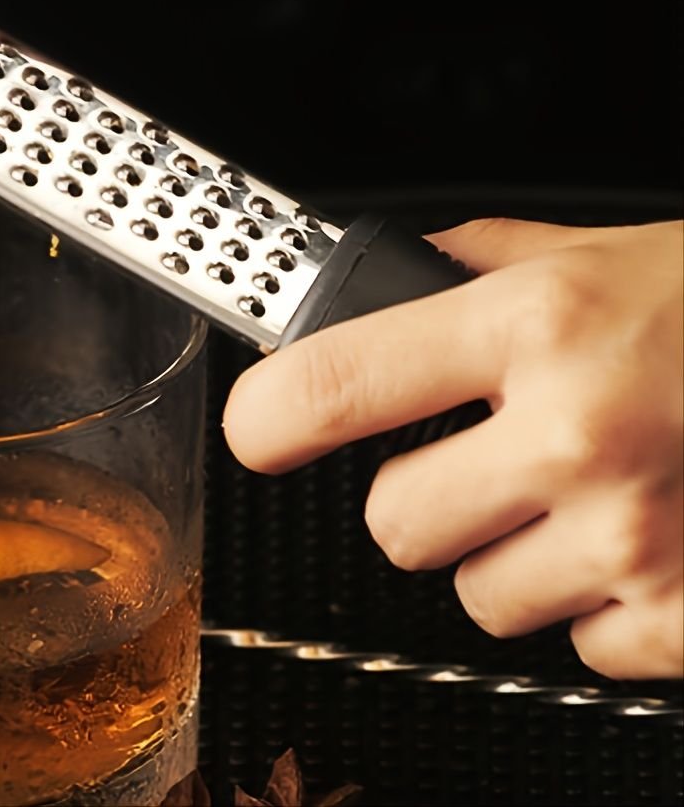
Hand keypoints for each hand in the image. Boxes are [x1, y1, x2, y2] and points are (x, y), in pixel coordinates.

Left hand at [224, 218, 683, 679]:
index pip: (333, 384)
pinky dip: (602, 606)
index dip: (268, 415)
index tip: (256, 427)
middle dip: (422, 494)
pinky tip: (645, 538)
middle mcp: (575, 435)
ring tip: (584, 490)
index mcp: (533, 326)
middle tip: (481, 457)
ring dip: (513, 553)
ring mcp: (634, 540)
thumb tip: (377, 273)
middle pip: (393, 522)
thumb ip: (474, 265)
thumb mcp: (598, 252)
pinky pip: (579, 647)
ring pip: (478, 595)